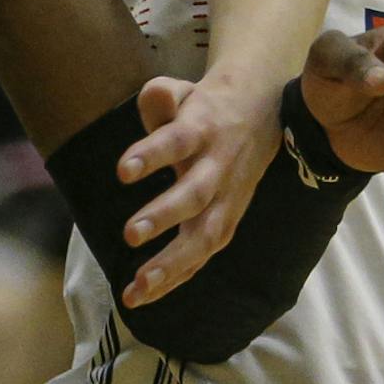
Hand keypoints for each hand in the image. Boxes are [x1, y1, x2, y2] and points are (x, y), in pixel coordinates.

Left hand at [113, 68, 281, 307]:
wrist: (261, 113)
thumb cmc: (204, 106)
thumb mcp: (183, 89)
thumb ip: (162, 95)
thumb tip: (154, 99)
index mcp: (203, 129)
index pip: (176, 141)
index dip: (152, 154)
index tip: (122, 171)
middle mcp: (218, 167)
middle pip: (194, 195)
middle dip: (163, 217)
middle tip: (129, 235)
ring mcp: (227, 198)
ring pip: (205, 234)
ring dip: (172, 263)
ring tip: (137, 286)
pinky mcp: (228, 220)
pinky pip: (203, 252)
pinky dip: (177, 275)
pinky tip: (146, 294)